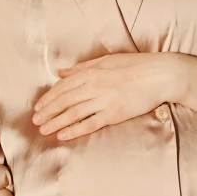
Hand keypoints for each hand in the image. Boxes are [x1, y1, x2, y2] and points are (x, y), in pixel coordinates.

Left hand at [32, 53, 179, 140]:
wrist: (161, 74)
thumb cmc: (136, 65)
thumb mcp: (107, 60)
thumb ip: (82, 67)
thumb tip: (61, 72)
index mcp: (92, 71)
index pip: (63, 86)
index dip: (49, 97)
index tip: (38, 106)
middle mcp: (95, 85)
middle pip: (65, 100)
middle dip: (48, 111)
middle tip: (35, 120)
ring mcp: (105, 100)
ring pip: (74, 113)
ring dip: (56, 122)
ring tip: (43, 129)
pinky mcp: (115, 113)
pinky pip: (90, 123)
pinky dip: (75, 129)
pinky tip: (63, 135)